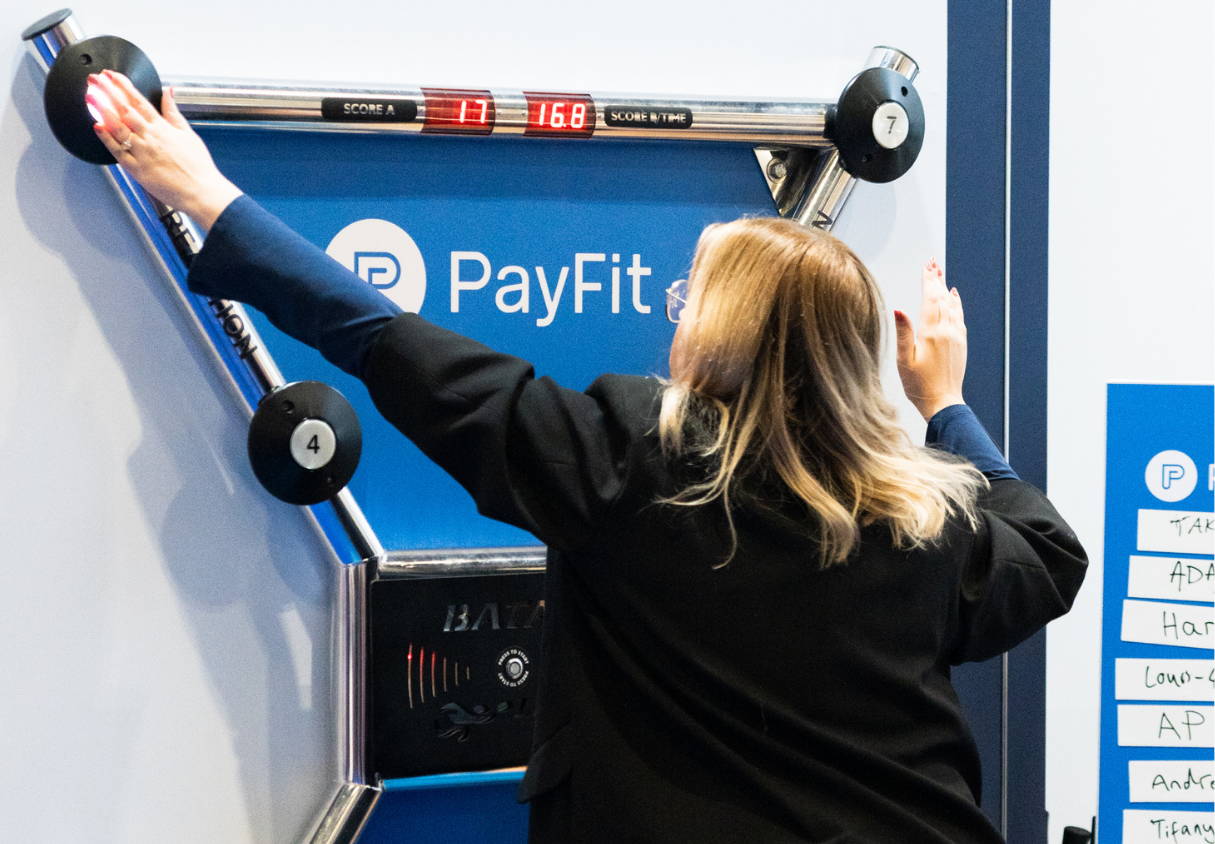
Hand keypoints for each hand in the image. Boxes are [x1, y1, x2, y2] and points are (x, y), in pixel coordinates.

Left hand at [87, 70, 241, 231]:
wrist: (201, 192)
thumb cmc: (198, 168)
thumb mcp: (189, 134)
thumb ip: (174, 113)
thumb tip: (168, 93)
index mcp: (163, 128)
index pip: (139, 101)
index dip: (123, 85)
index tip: (112, 75)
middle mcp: (151, 138)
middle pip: (125, 109)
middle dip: (108, 91)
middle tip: (95, 79)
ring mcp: (142, 153)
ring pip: (118, 127)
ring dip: (103, 109)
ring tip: (91, 96)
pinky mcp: (136, 169)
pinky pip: (118, 151)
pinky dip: (106, 138)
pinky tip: (97, 126)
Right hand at [894, 258, 966, 420]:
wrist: (943, 402)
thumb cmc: (919, 385)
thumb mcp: (904, 360)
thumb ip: (903, 333)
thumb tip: (899, 309)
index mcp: (931, 333)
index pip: (930, 299)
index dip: (928, 281)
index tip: (926, 266)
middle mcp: (947, 331)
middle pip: (942, 298)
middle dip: (936, 279)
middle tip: (932, 263)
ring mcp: (956, 336)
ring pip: (951, 305)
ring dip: (945, 288)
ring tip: (940, 273)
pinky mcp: (961, 343)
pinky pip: (959, 316)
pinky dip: (956, 303)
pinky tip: (954, 296)